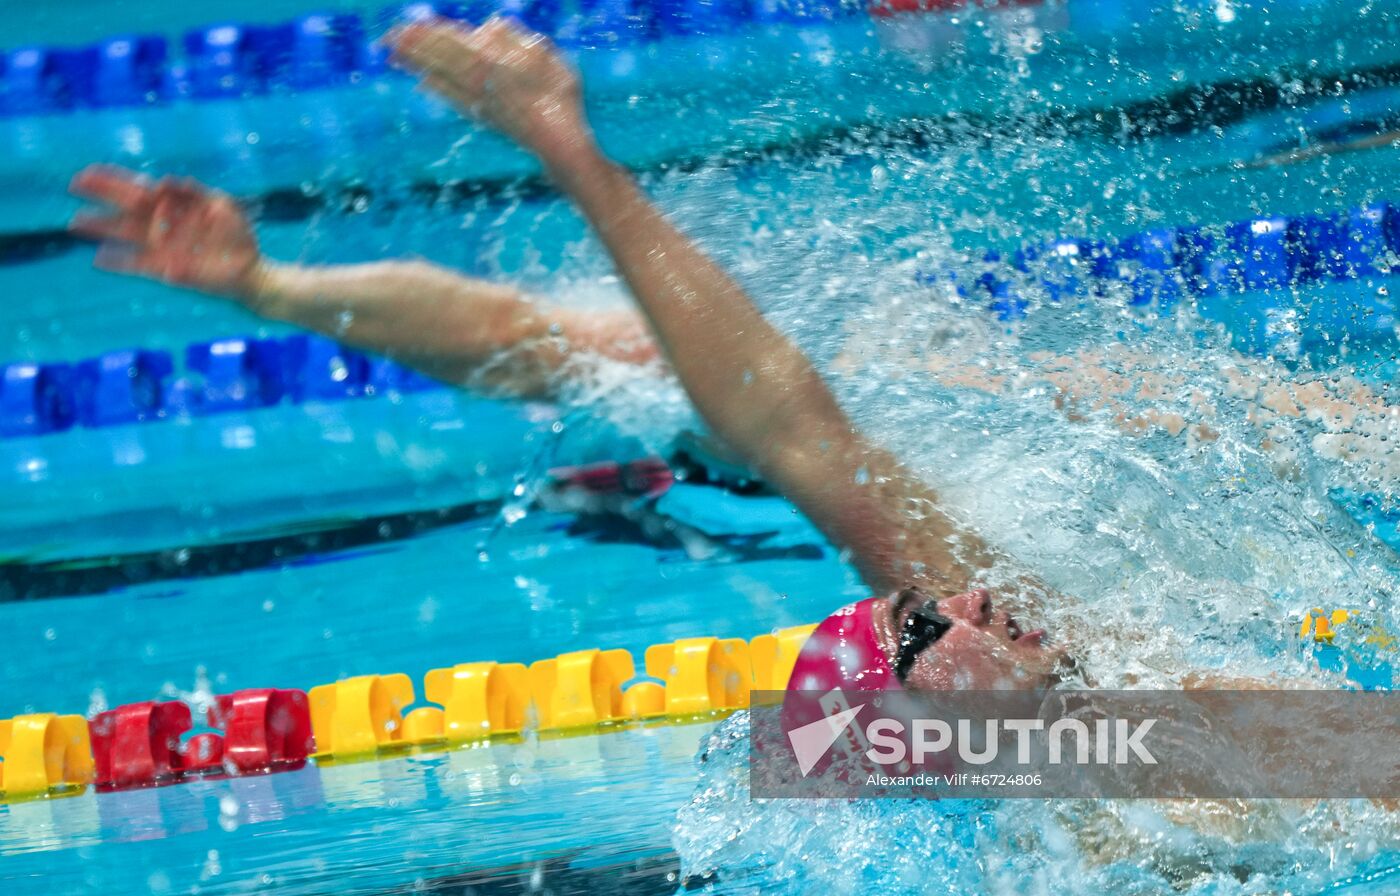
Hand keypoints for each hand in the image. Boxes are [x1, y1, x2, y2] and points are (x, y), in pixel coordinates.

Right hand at [69, 165, 262, 300]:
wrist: (249, 269)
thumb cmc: (236, 234)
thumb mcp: (222, 207)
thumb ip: (195, 193)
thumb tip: (166, 180)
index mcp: (175, 204)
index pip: (140, 187)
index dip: (115, 179)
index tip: (89, 171)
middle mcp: (163, 223)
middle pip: (127, 206)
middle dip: (101, 196)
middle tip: (73, 185)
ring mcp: (162, 245)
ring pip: (125, 233)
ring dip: (101, 228)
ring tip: (75, 223)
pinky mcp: (165, 269)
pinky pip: (137, 264)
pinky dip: (119, 262)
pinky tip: (98, 259)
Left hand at [387, 18, 595, 170]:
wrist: (558, 142)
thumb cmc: (559, 96)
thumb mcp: (545, 55)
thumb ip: (514, 37)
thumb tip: (486, 27)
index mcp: (492, 60)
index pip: (453, 40)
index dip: (429, 33)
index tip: (408, 25)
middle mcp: (478, 79)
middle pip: (440, 57)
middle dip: (413, 47)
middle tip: (387, 38)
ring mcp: (477, 99)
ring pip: (440, 75)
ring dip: (416, 65)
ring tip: (394, 55)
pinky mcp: (481, 116)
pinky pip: (452, 99)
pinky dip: (436, 90)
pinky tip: (421, 83)